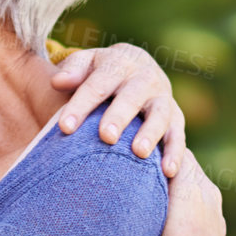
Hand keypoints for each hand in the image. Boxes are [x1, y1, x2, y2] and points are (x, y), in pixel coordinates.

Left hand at [51, 43, 186, 175]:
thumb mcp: (87, 63)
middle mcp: (144, 78)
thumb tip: (57, 81)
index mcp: (118, 63)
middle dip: (119, 117)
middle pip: (131, 97)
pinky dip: (175, 152)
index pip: (97, 84)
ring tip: (139, 153)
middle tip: (106, 137)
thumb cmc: (102, 72)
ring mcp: (163, 97)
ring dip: (150, 133)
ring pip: (159, 114)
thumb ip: (73, 71)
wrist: (136, 66)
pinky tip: (167, 171)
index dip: (81, 105)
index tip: (65, 128)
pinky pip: (178, 134)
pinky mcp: (176, 117)